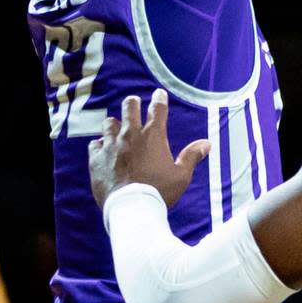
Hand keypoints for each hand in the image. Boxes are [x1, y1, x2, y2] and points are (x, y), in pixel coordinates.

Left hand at [89, 89, 209, 210]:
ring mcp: (112, 145)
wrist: (131, 209)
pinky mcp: (97, 158)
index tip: (159, 94)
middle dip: (133, 103)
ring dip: (114, 124)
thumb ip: (191, 156)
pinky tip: (102, 149)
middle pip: (130, 106)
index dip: (159, 99)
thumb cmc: (159, 192)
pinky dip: (99, 145)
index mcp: (153, 136)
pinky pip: (95, 144)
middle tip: (134, 104)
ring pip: (109, 122)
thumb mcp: (181, 176)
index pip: (157, 108)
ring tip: (116, 128)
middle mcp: (131, 135)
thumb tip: (207, 143)